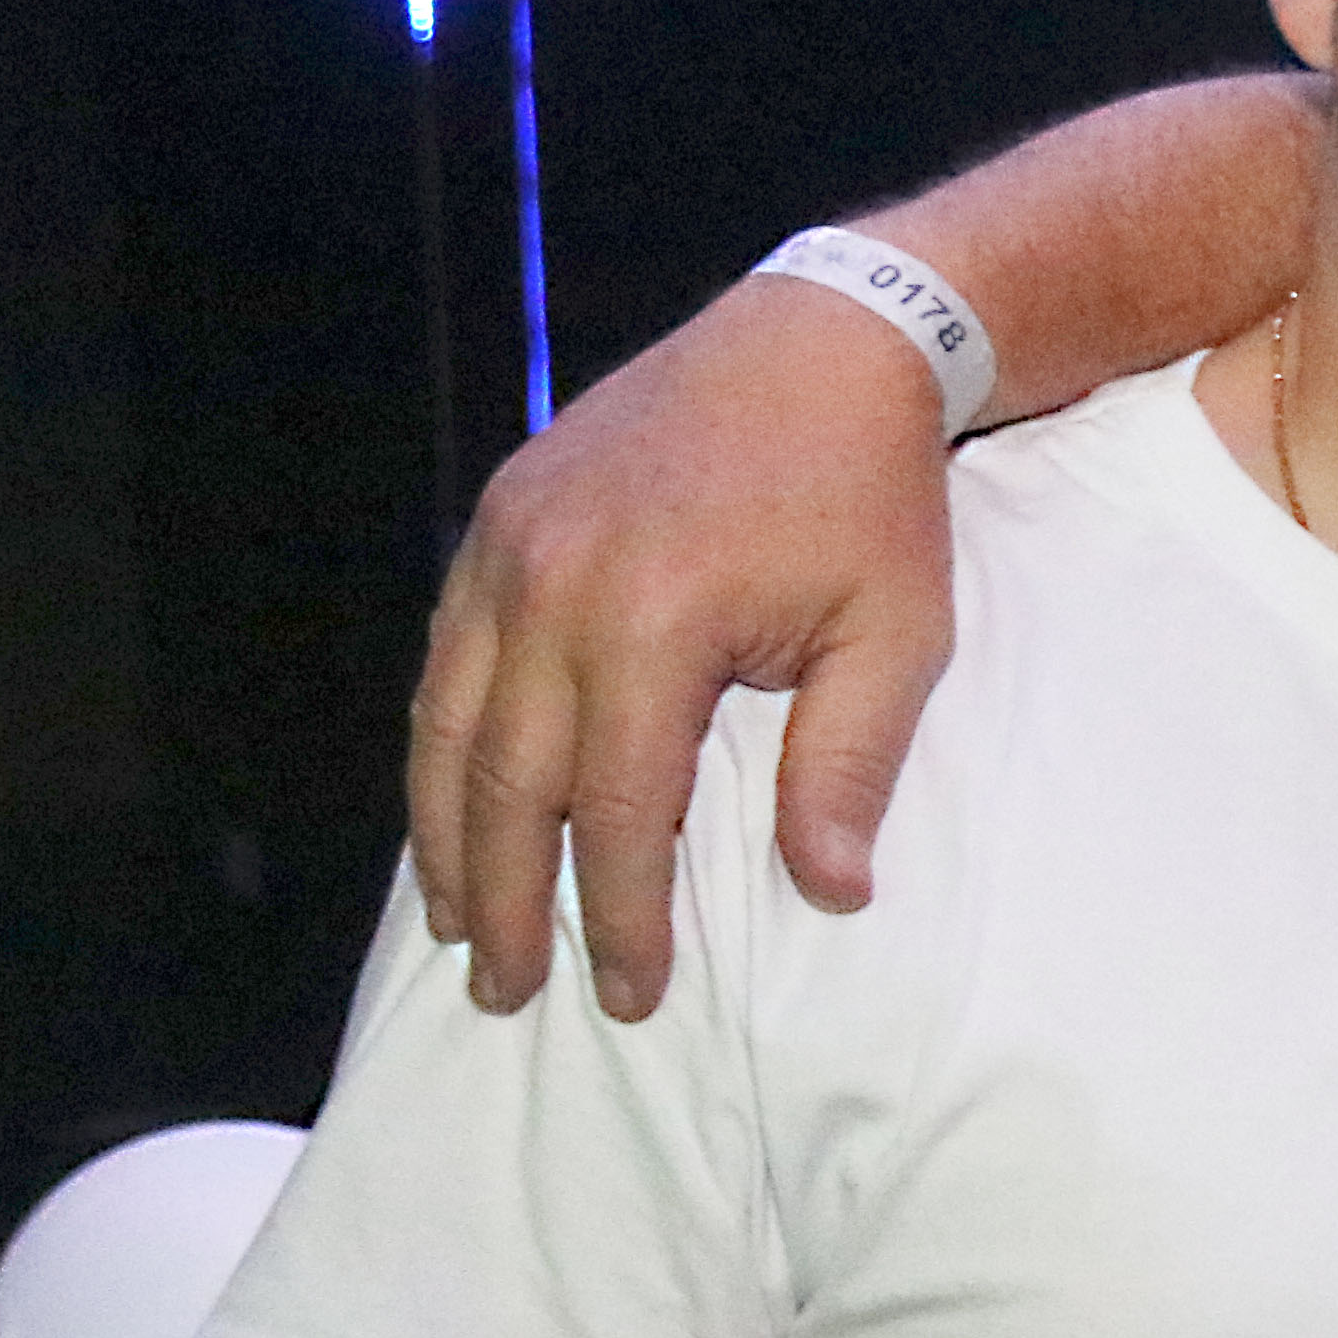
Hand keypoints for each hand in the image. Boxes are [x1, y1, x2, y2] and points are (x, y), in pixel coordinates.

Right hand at [407, 279, 957, 1020]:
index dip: (618, 914)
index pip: (621, 811)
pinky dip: (441, 746)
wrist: (823, 342)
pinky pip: (447, 658)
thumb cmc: (872, 498)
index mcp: (655, 622)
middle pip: (507, 783)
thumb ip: (849, 766)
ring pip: (448, 725)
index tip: (629, 994)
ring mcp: (509, 547)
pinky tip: (452, 807)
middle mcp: (555, 586)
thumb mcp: (897, 635)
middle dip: (506, 901)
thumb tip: (826, 895)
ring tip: (459, 928)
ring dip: (447, 837)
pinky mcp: (497, 520)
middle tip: (509, 995)